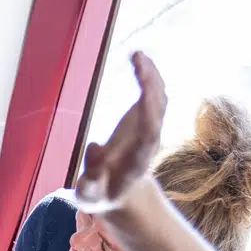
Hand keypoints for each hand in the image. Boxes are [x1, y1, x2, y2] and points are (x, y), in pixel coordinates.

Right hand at [75, 52, 166, 212]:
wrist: (121, 194)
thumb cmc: (102, 195)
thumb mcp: (90, 195)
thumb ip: (91, 177)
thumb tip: (94, 147)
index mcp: (137, 160)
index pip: (148, 133)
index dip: (148, 111)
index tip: (144, 91)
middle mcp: (150, 142)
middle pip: (158, 110)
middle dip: (150, 84)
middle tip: (137, 59)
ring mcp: (152, 128)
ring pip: (160, 98)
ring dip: (151, 75)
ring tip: (137, 55)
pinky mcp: (147, 118)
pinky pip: (155, 93)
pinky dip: (149, 75)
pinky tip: (138, 59)